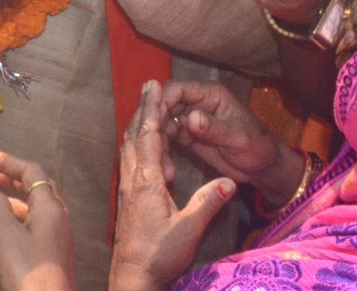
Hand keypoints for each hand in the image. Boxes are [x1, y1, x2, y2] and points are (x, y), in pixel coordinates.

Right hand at [0, 152, 76, 290]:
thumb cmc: (27, 270)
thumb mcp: (6, 235)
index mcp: (51, 207)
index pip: (31, 171)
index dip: (7, 161)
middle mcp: (59, 217)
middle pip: (36, 186)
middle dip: (11, 176)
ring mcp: (58, 236)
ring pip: (36, 205)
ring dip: (14, 196)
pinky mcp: (54, 252)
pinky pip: (36, 222)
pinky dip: (18, 214)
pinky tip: (2, 223)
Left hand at [110, 81, 235, 290]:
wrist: (133, 278)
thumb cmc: (159, 254)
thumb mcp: (189, 229)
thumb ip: (208, 202)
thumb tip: (229, 180)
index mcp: (146, 182)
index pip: (148, 136)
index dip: (152, 109)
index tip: (153, 84)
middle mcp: (132, 180)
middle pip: (133, 136)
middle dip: (142, 109)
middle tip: (148, 87)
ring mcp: (127, 190)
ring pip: (128, 149)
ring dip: (137, 126)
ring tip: (146, 109)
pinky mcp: (127, 201)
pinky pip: (129, 163)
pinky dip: (136, 147)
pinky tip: (145, 151)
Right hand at [158, 80, 300, 204]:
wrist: (263, 167)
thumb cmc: (257, 147)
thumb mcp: (238, 138)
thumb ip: (214, 128)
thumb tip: (190, 118)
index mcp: (210, 95)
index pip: (178, 89)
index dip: (161, 101)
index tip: (152, 122)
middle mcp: (197, 103)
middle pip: (165, 104)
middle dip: (155, 123)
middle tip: (149, 146)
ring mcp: (190, 119)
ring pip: (163, 123)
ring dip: (157, 141)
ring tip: (160, 163)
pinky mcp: (188, 136)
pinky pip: (168, 139)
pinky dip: (163, 151)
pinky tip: (165, 167)